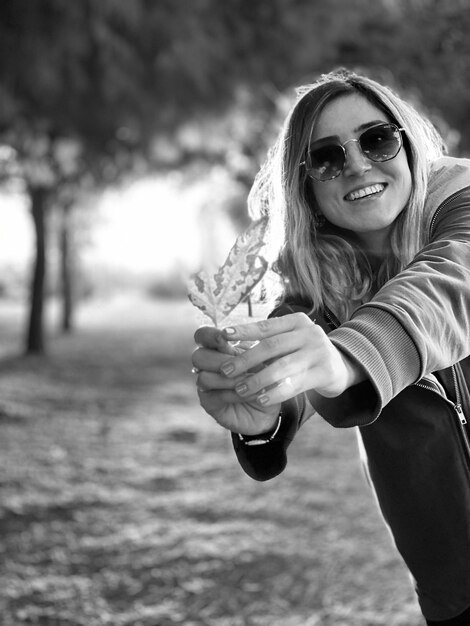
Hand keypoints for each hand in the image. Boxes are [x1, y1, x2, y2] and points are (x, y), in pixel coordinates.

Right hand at [192, 326, 280, 434]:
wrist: (269, 408)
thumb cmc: (267, 378)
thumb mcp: (266, 360)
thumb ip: (255, 349)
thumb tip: (253, 340)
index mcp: (219, 348)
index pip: (203, 336)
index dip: (211, 336)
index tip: (225, 337)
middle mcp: (208, 365)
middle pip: (199, 356)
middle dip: (222, 360)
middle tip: (244, 366)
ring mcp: (206, 385)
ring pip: (204, 377)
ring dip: (231, 380)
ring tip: (252, 381)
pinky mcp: (209, 403)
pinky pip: (215, 396)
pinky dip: (236, 394)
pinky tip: (254, 394)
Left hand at [216, 312, 364, 406]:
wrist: (341, 366)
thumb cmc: (305, 352)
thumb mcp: (292, 339)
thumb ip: (270, 338)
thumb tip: (229, 339)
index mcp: (298, 321)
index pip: (266, 326)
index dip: (244, 331)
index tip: (222, 335)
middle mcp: (309, 333)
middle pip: (271, 347)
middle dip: (245, 359)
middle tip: (226, 370)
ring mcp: (319, 352)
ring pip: (281, 367)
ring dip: (257, 379)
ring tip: (239, 389)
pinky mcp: (325, 373)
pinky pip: (295, 384)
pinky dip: (275, 392)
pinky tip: (261, 398)